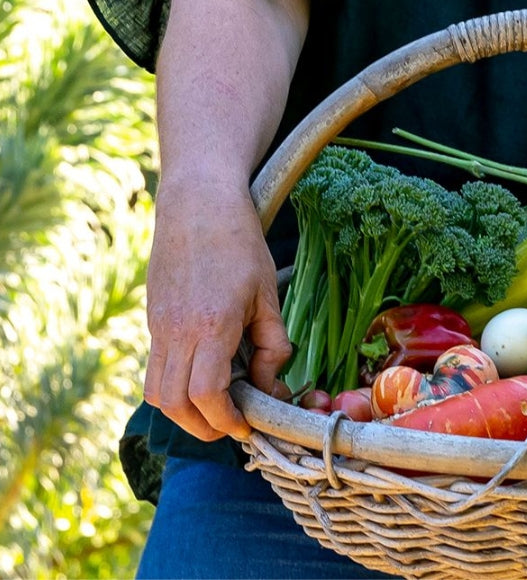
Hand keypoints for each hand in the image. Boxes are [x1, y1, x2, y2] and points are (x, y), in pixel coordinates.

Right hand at [143, 179, 291, 441]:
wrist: (197, 202)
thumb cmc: (239, 242)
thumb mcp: (267, 293)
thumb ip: (271, 344)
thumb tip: (270, 385)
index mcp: (210, 324)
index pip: (207, 395)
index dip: (226, 421)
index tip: (247, 426)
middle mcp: (176, 331)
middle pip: (174, 404)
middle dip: (203, 427)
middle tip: (232, 424)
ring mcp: (158, 326)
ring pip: (156, 392)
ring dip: (183, 411)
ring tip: (216, 406)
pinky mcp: (152, 319)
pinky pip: (155, 368)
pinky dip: (174, 385)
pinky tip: (202, 371)